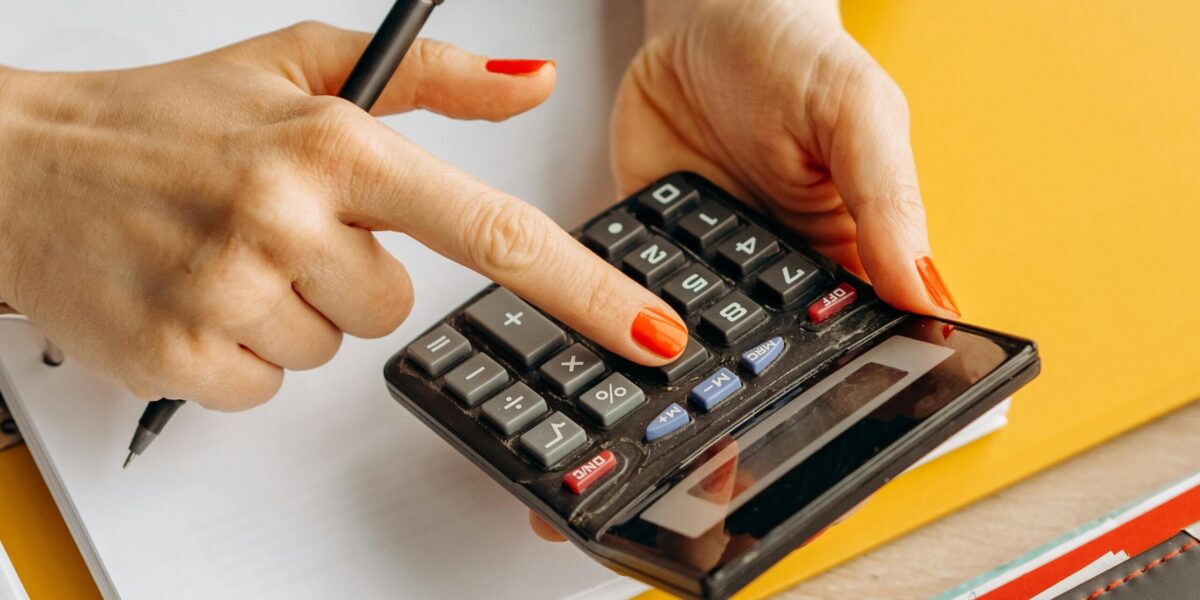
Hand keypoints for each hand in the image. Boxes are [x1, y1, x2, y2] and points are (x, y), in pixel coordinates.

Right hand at [0, 22, 688, 409]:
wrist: (28, 167)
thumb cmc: (169, 119)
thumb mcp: (304, 65)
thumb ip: (436, 79)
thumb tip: (530, 82)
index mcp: (334, 146)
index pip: (491, 229)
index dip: (583, 290)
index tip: (646, 332)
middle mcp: (287, 217)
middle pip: (397, 306)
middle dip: (351, 274)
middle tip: (279, 225)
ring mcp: (231, 290)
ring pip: (334, 346)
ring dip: (295, 310)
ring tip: (229, 251)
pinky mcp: (183, 354)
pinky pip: (269, 384)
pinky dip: (244, 351)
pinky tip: (199, 292)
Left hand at [530, 0, 947, 544]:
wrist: (705, 11)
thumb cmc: (793, 51)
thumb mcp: (859, 113)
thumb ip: (890, 203)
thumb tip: (929, 297)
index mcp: (841, 261)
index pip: (846, 349)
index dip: (823, 400)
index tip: (787, 450)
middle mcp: (769, 281)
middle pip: (756, 369)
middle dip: (724, 421)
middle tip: (695, 476)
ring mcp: (700, 273)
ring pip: (680, 351)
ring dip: (652, 393)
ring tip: (620, 447)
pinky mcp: (641, 250)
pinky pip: (618, 303)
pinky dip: (598, 333)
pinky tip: (581, 368)